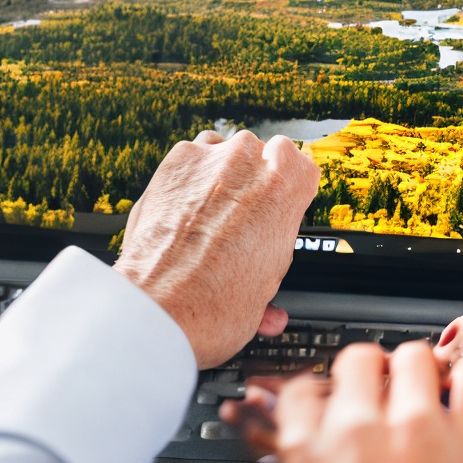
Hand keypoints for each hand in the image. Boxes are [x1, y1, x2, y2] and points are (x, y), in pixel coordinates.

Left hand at [113, 130, 318, 368]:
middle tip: (240, 219)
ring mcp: (210, 156)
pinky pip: (189, 158)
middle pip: (260, 155)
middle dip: (251, 181)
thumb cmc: (216, 301)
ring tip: (209, 214)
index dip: (287, 190)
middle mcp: (250, 160)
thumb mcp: (265, 291)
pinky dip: (187, 178)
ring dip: (220, 174)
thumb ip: (269, 276)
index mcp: (287, 185)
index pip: (301, 167)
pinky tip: (183, 208)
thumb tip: (271, 311)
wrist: (162, 304)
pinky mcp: (174, 161)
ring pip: (223, 150)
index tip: (277, 206)